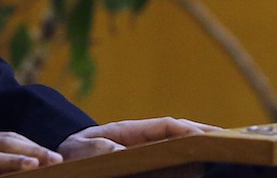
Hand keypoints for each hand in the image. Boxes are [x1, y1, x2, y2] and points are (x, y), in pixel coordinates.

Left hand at [58, 117, 219, 160]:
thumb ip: (99, 148)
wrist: (66, 160)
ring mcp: (145, 154)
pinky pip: (170, 164)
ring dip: (198, 149)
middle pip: (177, 134)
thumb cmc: (73, 153)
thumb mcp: (80, 149)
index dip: (186, 129)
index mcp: (128, 131)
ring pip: (177, 148)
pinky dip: (187, 165)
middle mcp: (142, 140)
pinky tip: (201, 168)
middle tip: (228, 140)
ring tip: (224, 151)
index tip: (204, 136)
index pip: (164, 126)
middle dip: (201, 135)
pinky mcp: (146, 167)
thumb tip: (120, 151)